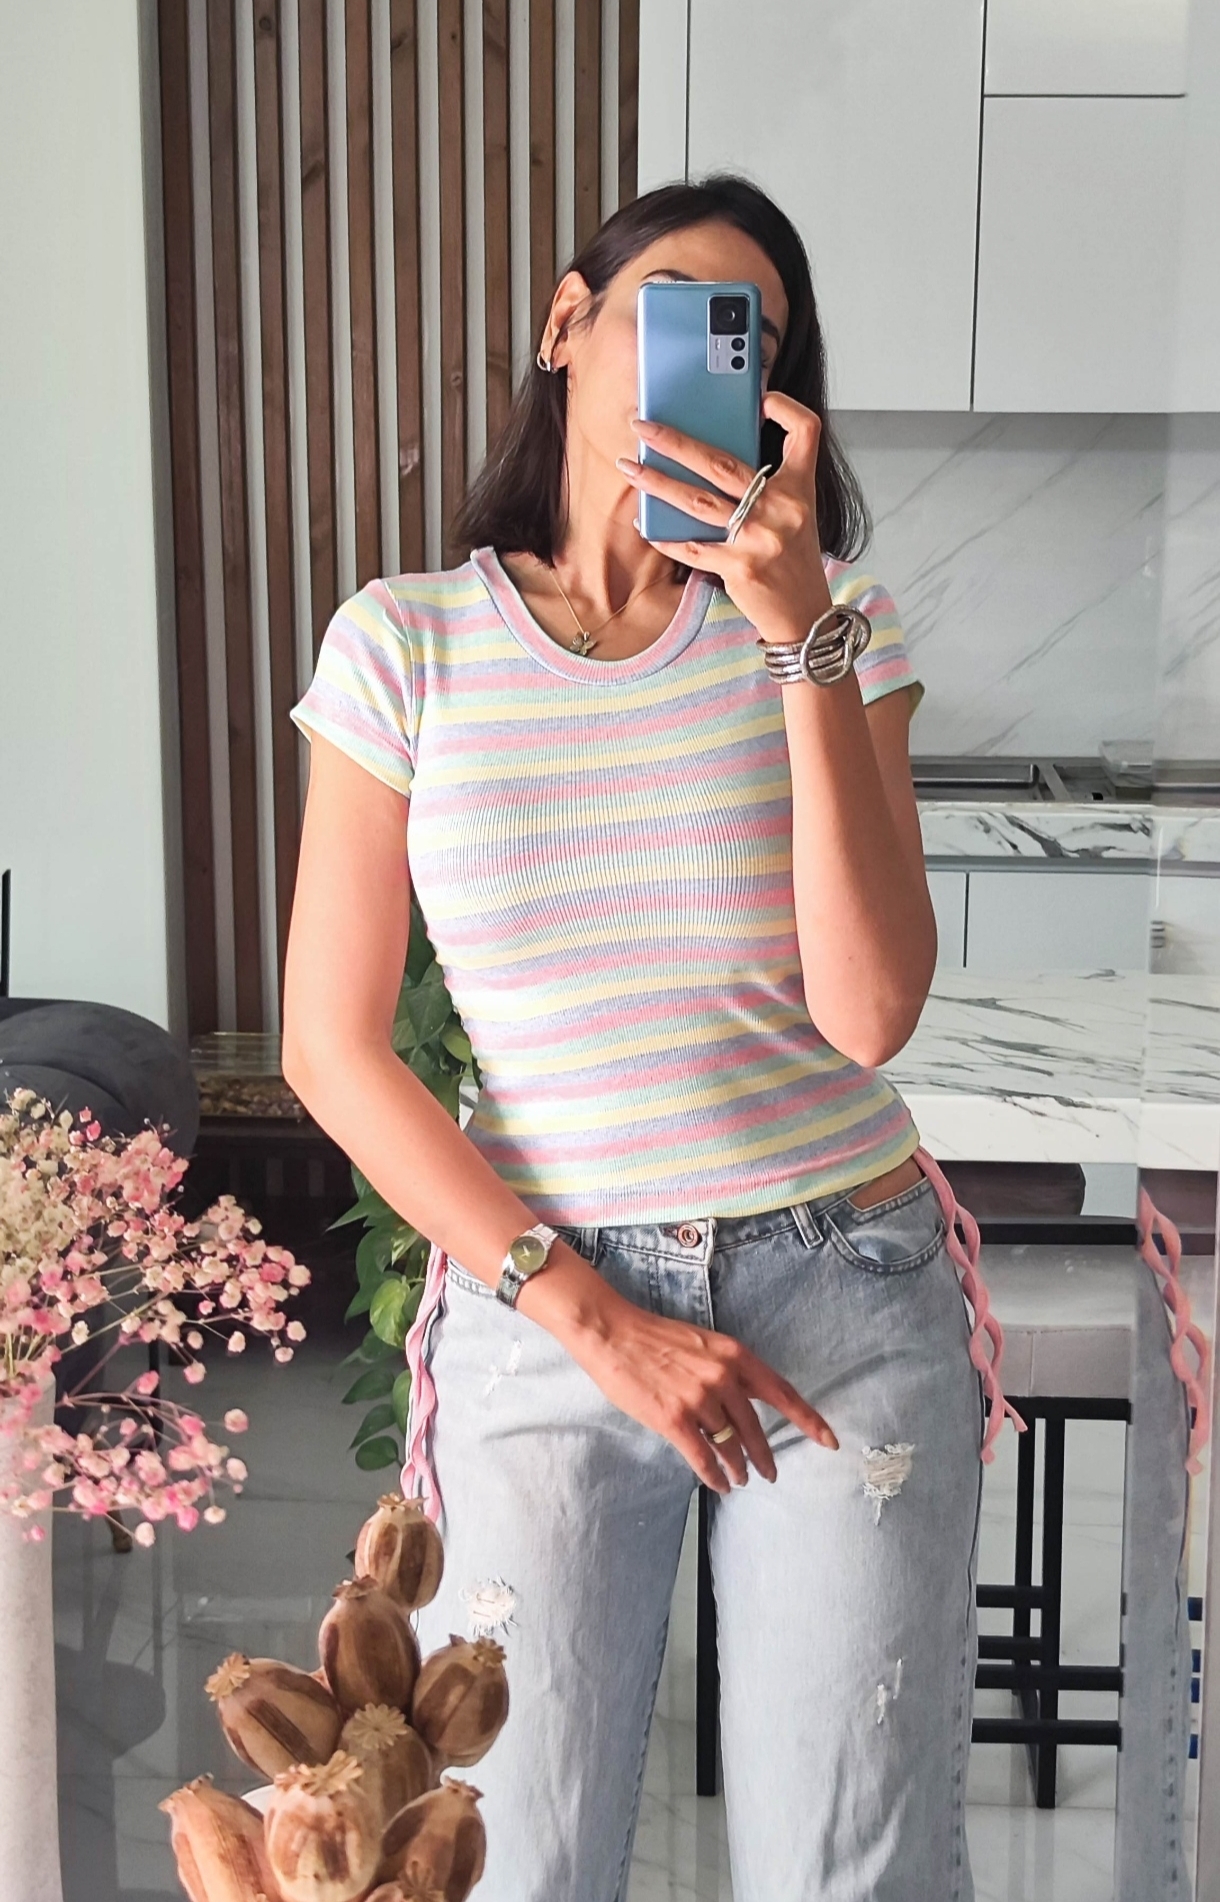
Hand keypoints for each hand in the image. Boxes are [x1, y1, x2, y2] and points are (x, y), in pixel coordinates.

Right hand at [525, 1255, 837, 1492]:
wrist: (614, 1334)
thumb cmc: (656, 1339)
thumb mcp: (705, 1346)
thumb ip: (729, 1373)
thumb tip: (747, 1406)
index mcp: (735, 1356)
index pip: (783, 1392)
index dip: (809, 1420)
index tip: (829, 1441)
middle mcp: (723, 1377)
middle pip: (756, 1428)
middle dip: (765, 1456)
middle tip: (770, 1473)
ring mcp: (698, 1399)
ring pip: (729, 1445)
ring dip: (738, 1468)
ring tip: (741, 1480)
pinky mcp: (673, 1419)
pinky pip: (702, 1456)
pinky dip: (713, 1474)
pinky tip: (718, 1483)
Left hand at [616, 392, 833, 646]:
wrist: (804, 616)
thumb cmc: (794, 562)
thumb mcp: (796, 515)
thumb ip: (768, 486)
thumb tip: (712, 459)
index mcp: (799, 490)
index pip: (805, 432)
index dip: (786, 408)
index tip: (761, 399)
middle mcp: (781, 509)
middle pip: (722, 462)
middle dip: (676, 440)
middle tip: (642, 425)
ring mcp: (759, 539)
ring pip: (697, 501)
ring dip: (657, 482)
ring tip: (629, 466)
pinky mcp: (739, 568)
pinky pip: (691, 546)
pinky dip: (665, 535)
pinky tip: (644, 522)